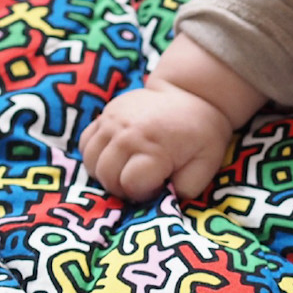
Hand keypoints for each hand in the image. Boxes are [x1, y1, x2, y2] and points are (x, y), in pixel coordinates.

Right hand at [78, 33, 266, 201]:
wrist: (190, 94)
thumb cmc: (201, 134)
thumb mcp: (206, 164)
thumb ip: (187, 188)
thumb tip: (165, 198)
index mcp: (154, 148)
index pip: (130, 185)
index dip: (144, 193)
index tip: (158, 185)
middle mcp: (128, 134)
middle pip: (107, 176)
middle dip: (122, 188)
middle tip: (141, 182)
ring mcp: (112, 121)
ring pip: (91, 162)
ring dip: (106, 174)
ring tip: (127, 170)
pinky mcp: (105, 114)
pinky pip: (86, 144)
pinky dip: (95, 156)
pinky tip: (115, 157)